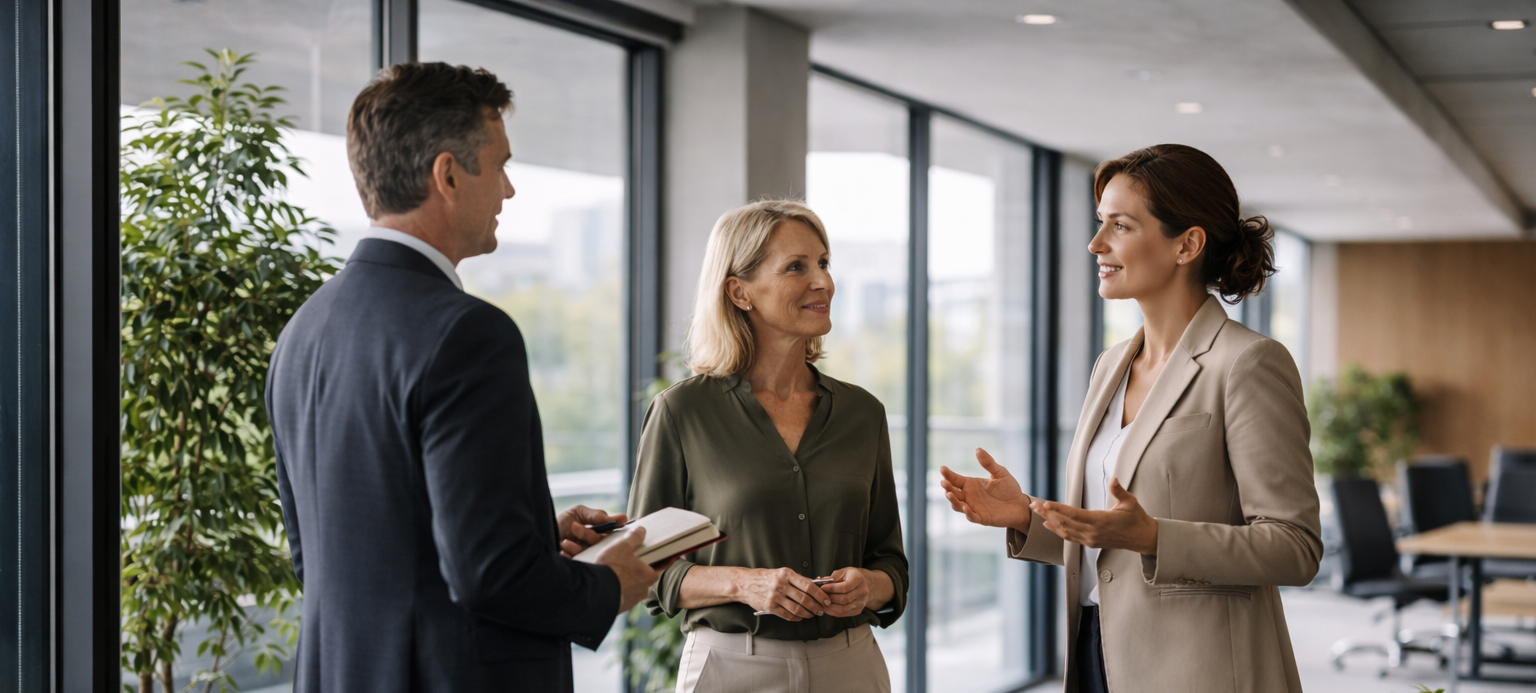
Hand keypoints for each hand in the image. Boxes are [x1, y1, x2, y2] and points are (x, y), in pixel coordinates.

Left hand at [557, 504, 627, 557]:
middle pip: (598, 541)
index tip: (620, 522)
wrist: (541, 534)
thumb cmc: (559, 523)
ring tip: (564, 542)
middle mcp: (592, 544)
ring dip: (575, 546)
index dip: (615, 525)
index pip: (611, 530)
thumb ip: (596, 515)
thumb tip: (622, 518)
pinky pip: (578, 561)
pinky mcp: (576, 564)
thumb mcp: (578, 512)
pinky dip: (568, 555)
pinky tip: (562, 550)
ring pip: (588, 552)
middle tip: (574, 526)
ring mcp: (584, 555)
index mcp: (596, 531)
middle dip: (586, 534)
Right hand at [592, 526, 664, 613]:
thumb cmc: (613, 568)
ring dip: (625, 583)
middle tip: (627, 563)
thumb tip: (641, 531)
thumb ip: (634, 538)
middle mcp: (643, 590)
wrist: (594, 592)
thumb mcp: (623, 546)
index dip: (658, 560)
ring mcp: (631, 601)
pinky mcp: (619, 608)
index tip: (657, 557)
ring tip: (614, 574)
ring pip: (631, 588)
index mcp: (649, 576)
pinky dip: (616, 591)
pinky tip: (607, 585)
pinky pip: (620, 597)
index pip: (659, 567)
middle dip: (637, 571)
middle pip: (644, 578)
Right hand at [735, 568, 830, 620]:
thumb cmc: (766, 577)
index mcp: (786, 574)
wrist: (745, 584)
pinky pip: (787, 615)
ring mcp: (775, 596)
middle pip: (804, 598)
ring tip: (813, 614)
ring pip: (797, 608)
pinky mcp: (770, 607)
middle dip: (816, 606)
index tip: (826, 600)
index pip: (808, 585)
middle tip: (822, 610)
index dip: (820, 594)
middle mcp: (781, 584)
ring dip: (808, 613)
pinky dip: (797, 617)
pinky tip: (801, 617)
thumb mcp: (782, 573)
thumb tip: (816, 586)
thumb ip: (798, 580)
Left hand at [819, 567, 891, 617]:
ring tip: (821, 603)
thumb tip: (819, 582)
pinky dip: (833, 612)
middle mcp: (862, 592)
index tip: (822, 588)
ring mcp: (861, 603)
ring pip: (843, 609)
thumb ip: (833, 577)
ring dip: (830, 607)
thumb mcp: (844, 571)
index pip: (845, 587)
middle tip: (819, 596)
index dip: (832, 588)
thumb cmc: (851, 576)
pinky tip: (827, 608)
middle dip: (829, 598)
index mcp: (858, 580)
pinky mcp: (858, 610)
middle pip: (844, 599)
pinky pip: (844, 614)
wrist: (864, 583)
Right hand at [939, 448, 1030, 530]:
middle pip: (953, 492)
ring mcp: (974, 507)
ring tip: (950, 494)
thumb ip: (988, 463)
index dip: (948, 475)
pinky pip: (971, 516)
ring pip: (958, 505)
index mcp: (971, 484)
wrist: (1020, 504)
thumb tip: (978, 450)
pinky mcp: (982, 518)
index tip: (942, 468)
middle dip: (947, 487)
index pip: (955, 479)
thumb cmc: (1009, 488)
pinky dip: (967, 512)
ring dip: (953, 501)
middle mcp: (969, 496)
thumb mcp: (1000, 473)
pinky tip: (966, 507)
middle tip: (944, 482)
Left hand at [1030, 477, 1158, 555]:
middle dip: (1048, 513)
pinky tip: (1048, 525)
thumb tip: (1114, 479)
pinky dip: (1057, 531)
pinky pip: (1070, 538)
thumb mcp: (1130, 502)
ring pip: (1065, 531)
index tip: (1046, 503)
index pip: (1074, 514)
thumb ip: (1119, 491)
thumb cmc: (1136, 519)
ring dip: (1049, 521)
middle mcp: (1093, 532)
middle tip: (1034, 505)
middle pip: (1064, 522)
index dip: (1058, 508)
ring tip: (1037, 512)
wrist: (1143, 538)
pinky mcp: (1090, 543)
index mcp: (1101, 521)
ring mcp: (1090, 539)